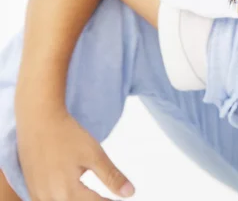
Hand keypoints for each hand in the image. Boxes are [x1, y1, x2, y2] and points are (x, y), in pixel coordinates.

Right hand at [16, 107, 134, 200]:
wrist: (38, 121)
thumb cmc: (67, 135)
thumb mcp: (94, 155)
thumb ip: (111, 177)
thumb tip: (129, 193)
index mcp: (67, 192)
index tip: (120, 199)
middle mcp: (50, 198)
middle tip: (109, 197)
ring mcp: (38, 195)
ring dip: (80, 200)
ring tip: (93, 194)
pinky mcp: (32, 189)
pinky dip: (64, 198)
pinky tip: (73, 193)